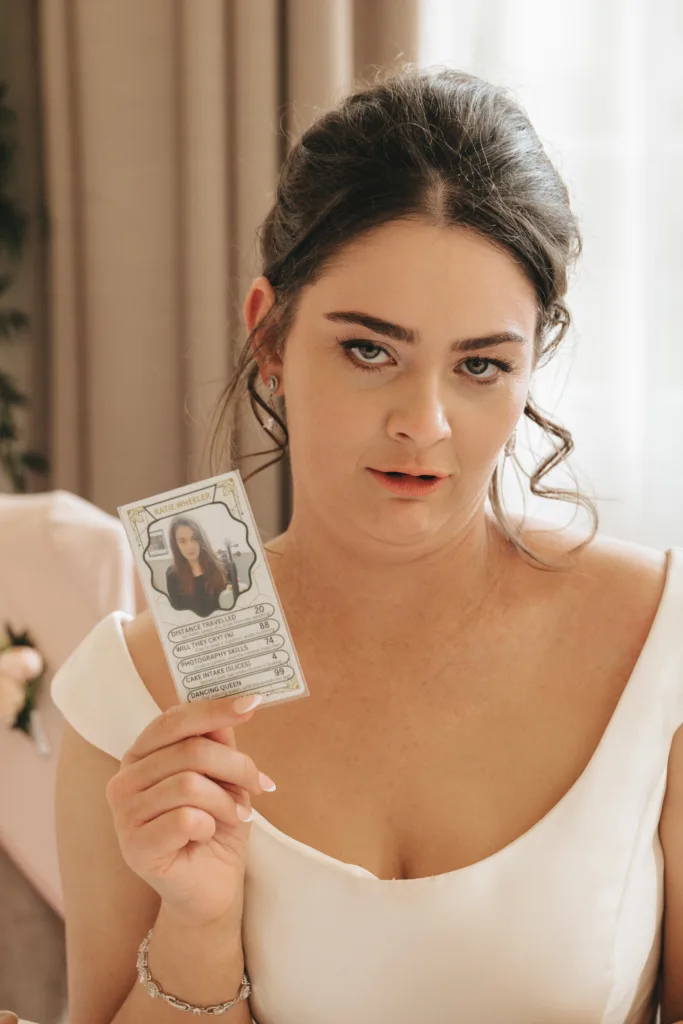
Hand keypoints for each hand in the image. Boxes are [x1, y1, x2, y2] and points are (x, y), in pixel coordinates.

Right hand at [105, 692, 273, 928]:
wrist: (211, 887)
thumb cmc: (215, 826)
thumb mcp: (223, 777)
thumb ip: (219, 743)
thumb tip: (234, 706)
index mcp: (142, 755)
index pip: (174, 720)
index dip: (214, 710)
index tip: (251, 704)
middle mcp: (125, 779)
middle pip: (189, 751)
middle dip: (236, 765)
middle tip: (259, 784)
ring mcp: (124, 814)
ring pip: (189, 784)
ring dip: (226, 801)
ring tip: (235, 816)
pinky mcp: (134, 847)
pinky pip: (185, 819)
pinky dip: (209, 825)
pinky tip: (208, 834)